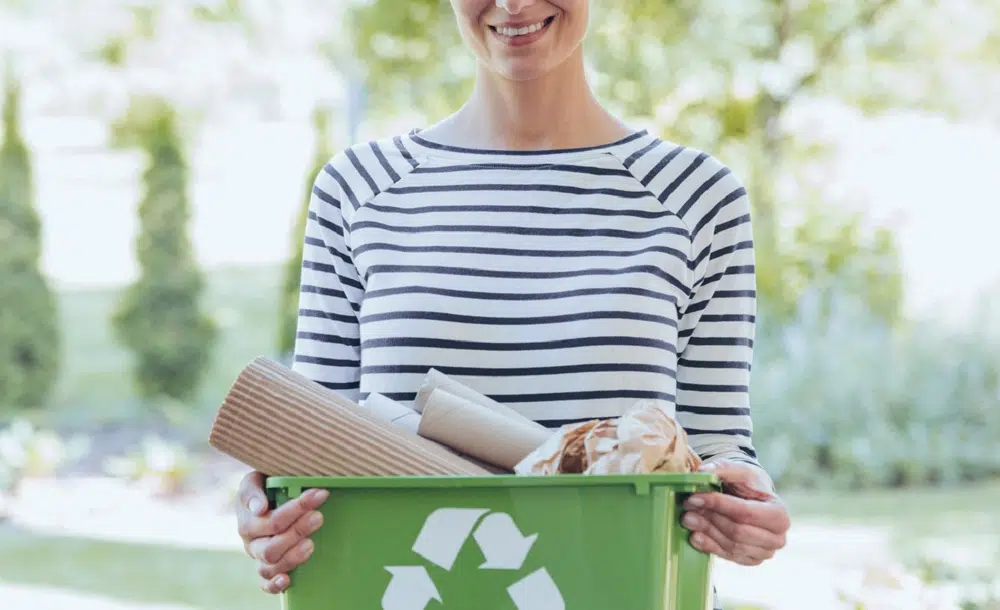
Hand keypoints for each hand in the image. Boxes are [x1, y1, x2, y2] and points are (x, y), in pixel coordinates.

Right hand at [236, 471, 329, 592]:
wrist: (263, 496)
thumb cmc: (263, 486)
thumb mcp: (255, 480)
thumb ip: (253, 491)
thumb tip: (259, 508)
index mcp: (248, 521)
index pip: (272, 520)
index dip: (297, 508)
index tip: (320, 494)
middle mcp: (253, 543)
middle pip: (272, 547)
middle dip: (297, 531)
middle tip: (318, 517)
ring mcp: (259, 559)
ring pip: (271, 566)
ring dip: (293, 556)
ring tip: (311, 543)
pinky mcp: (267, 571)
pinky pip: (266, 584)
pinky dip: (275, 585)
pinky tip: (287, 580)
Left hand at [681, 460, 788, 565]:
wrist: (752, 498)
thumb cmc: (748, 484)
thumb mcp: (738, 470)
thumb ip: (722, 469)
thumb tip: (702, 472)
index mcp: (779, 513)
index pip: (745, 513)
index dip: (718, 505)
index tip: (694, 497)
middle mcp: (777, 538)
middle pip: (737, 532)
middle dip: (710, 519)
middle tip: (687, 508)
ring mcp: (764, 552)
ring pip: (731, 545)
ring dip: (707, 532)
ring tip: (687, 518)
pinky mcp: (750, 560)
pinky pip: (728, 556)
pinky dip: (709, 547)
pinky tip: (694, 536)